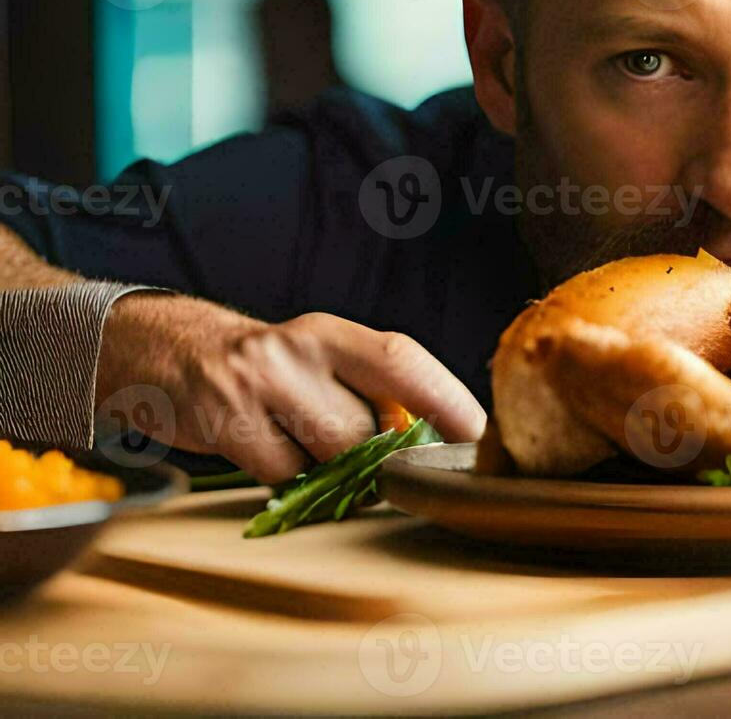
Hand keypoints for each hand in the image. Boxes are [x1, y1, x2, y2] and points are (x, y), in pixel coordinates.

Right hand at [96, 292, 485, 482]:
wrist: (171, 353)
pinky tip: (269, 448)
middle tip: (376, 461)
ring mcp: (256, 386)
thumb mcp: (324, 360)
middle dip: (378, 457)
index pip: (405, 362)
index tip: (481, 437)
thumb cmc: (270, 369)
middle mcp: (297, 350)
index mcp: (334, 334)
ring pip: (327, 455)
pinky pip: (282, 474)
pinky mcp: (224, 423)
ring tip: (309, 444)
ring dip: (332, 468)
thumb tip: (440, 437)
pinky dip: (287, 474)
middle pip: (366, 427)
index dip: (448, 400)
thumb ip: (375, 390)